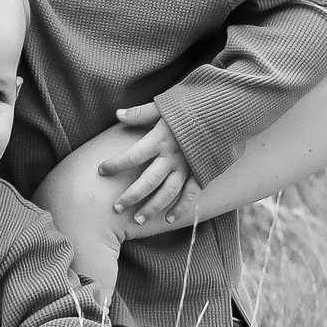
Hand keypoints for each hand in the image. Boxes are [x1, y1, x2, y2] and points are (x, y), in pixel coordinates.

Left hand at [100, 103, 197, 226]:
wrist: (225, 111)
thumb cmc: (192, 105)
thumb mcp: (165, 105)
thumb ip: (141, 113)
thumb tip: (118, 114)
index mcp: (160, 139)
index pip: (132, 156)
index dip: (115, 164)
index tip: (101, 171)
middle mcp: (172, 157)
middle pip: (148, 181)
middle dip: (131, 196)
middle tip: (116, 208)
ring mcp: (187, 168)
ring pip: (167, 193)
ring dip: (152, 208)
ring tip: (137, 221)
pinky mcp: (201, 174)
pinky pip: (190, 195)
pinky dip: (181, 209)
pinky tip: (169, 220)